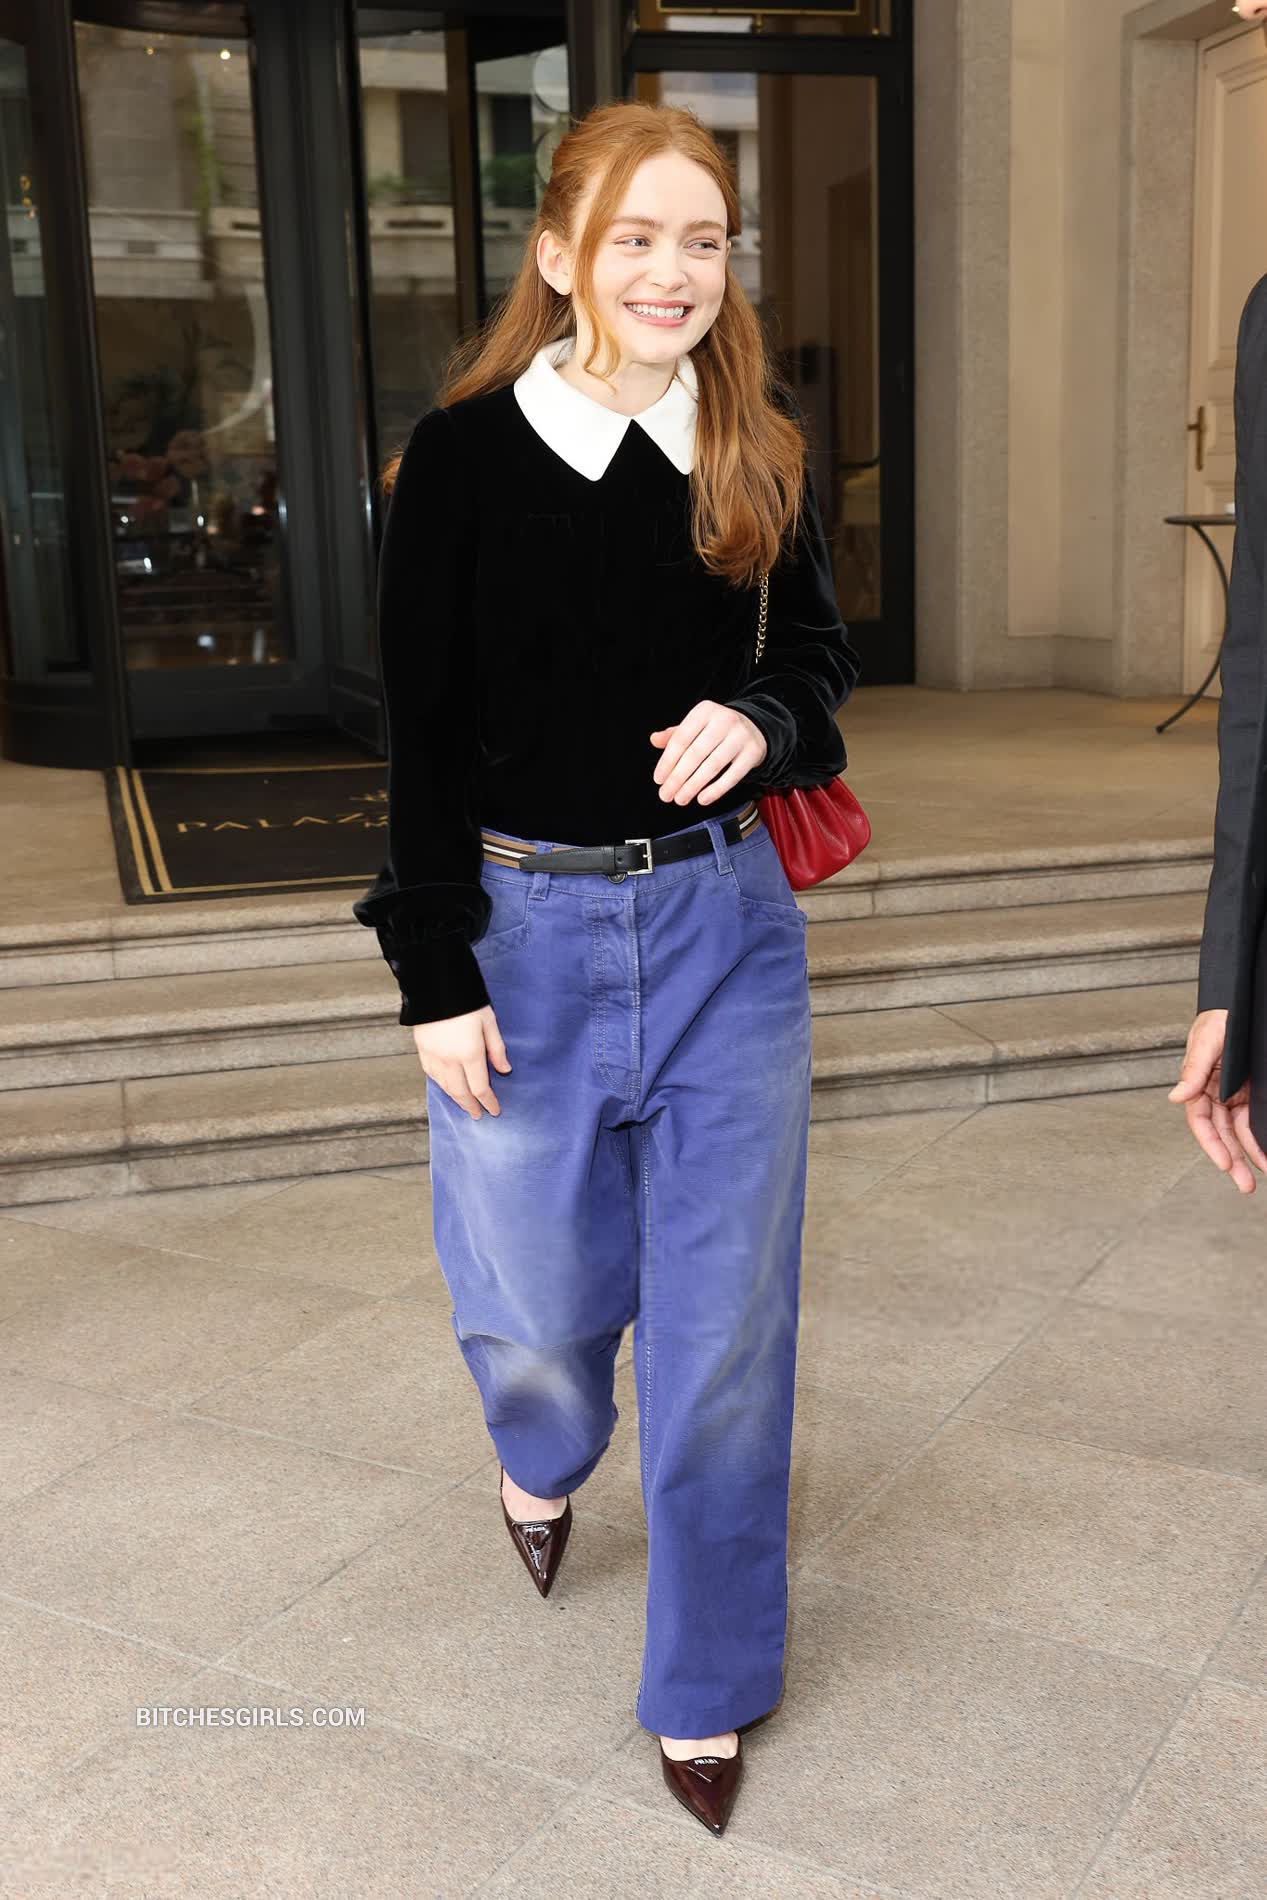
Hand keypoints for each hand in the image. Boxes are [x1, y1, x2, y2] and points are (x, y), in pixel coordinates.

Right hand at [412, 1005, 511, 1118]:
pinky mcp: (422, 1050)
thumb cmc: (467, 1001)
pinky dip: (442, 1085)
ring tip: (465, 1105)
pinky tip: (448, 1087)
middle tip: (478, 1114)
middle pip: (461, 1092)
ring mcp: (434, 1056)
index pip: (480, 1087)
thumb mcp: (489, 1021)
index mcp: (470, 1053)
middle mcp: (450, 1060)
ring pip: (445, 1087)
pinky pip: (432, 1075)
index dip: (488, 1102)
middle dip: (471, 1106)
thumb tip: (505, 1070)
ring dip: (456, 1098)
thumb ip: (497, 1048)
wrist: (435, 986)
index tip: (495, 1110)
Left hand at [650, 703, 766, 805]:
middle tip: (666, 795)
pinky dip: (716, 790)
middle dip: (678, 778)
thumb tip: (654, 740)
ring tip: (680, 799)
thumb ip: (674, 735)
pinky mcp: (753, 752)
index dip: (668, 761)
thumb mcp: (696, 726)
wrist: (754, 728)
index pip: (681, 739)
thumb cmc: (716, 730)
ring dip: (693, 786)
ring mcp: (740, 736)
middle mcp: (724, 720)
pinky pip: (733, 775)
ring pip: (713, 765)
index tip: (658, 780)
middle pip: (695, 754)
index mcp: (704, 711)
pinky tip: (702, 799)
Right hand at [1167, 1007, 1266, 1191]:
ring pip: (1240, 1131)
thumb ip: (1193, 1071)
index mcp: (1199, 1084)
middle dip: (1233, 1160)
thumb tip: (1175, 1098)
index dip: (1212, 1145)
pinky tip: (1266, 1153)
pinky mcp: (1249, 1092)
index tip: (1224, 1164)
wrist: (1241, 1003)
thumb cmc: (1221, 1018)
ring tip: (1262, 1176)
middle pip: (1222, 1133)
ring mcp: (1232, 1094)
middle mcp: (1214, 1093)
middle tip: (1245, 1185)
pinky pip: (1253, 1120)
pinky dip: (1258, 1137)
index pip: (1202, 1122)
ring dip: (1249, 1154)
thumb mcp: (1206, 1042)